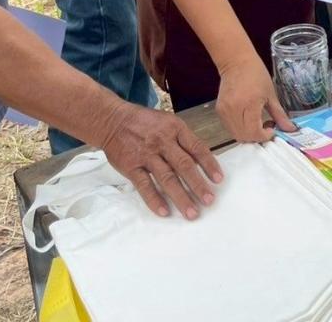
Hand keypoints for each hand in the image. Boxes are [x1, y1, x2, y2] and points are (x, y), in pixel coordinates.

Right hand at [100, 102, 223, 218]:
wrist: (113, 120)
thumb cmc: (144, 122)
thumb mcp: (167, 122)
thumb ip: (182, 140)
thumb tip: (201, 161)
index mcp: (175, 128)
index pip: (197, 148)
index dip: (209, 164)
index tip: (219, 180)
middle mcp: (162, 141)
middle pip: (184, 165)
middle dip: (198, 185)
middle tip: (210, 200)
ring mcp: (147, 154)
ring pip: (167, 178)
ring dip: (181, 197)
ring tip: (192, 212)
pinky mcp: (131, 166)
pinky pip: (145, 185)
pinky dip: (155, 199)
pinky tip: (164, 211)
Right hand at [216, 56, 295, 145]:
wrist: (236, 62)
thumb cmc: (255, 74)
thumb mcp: (271, 95)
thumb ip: (279, 115)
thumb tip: (290, 128)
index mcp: (249, 104)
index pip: (254, 132)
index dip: (264, 136)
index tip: (271, 130)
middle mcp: (235, 109)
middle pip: (244, 137)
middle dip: (257, 137)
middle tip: (266, 127)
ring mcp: (225, 110)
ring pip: (236, 134)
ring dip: (248, 134)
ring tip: (257, 122)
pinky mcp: (220, 110)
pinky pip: (230, 127)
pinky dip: (240, 128)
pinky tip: (248, 119)